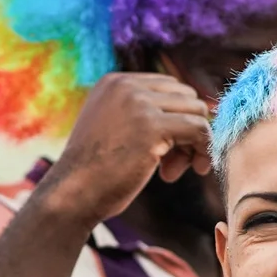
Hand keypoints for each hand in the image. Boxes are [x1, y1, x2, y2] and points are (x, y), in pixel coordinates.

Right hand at [37, 73, 211, 227]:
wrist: (72, 194)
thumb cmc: (95, 172)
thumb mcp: (114, 129)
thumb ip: (142, 114)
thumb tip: (198, 112)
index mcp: (115, 82)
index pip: (170, 88)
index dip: (177, 119)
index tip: (168, 150)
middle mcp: (127, 85)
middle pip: (187, 98)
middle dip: (188, 130)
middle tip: (173, 163)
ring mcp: (139, 103)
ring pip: (197, 112)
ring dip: (195, 144)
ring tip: (174, 169)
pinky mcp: (152, 126)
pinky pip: (200, 130)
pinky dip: (204, 150)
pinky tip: (189, 170)